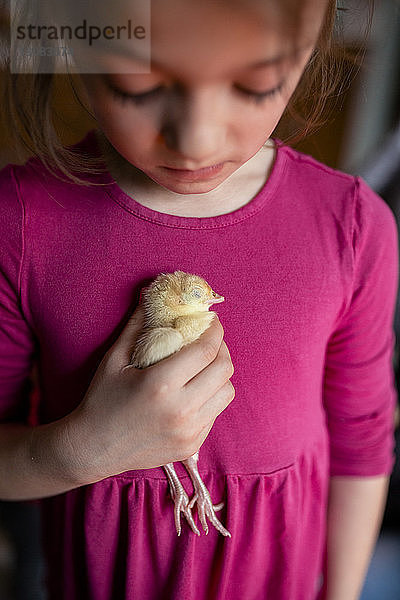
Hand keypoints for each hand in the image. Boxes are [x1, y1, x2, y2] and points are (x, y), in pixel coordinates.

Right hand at [66, 300, 234, 483]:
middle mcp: (180, 410)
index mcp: (160, 384)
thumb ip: (136, 325)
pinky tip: (194, 390)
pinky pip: (216, 413)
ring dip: (220, 374)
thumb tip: (149, 293)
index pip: (206, 349)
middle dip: (222, 348)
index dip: (215, 330)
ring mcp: (189, 431)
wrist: (93, 449)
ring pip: (227, 392)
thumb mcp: (114, 359)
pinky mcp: (191, 446)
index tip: (211, 321)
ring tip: (205, 365)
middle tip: (210, 341)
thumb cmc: (101, 400)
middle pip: (224, 369)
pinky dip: (210, 396)